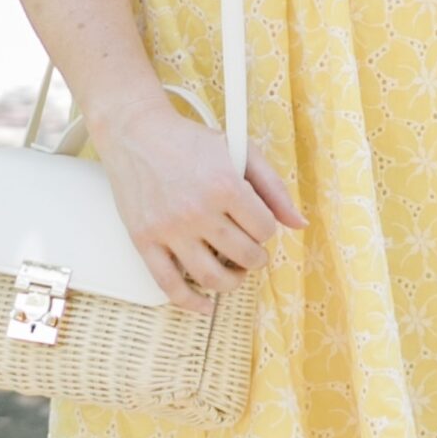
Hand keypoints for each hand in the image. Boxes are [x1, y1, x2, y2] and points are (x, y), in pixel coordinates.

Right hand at [96, 92, 304, 305]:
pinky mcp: (144, 241)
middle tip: (251, 251)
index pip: (264, 229)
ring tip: (235, 271)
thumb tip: (300, 224)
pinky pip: (169, 285)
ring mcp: (169, 229)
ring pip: (212, 277)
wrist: (136, 133)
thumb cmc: (188, 141)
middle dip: (255, 257)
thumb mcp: (239, 151)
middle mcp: (197, 211)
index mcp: (224, 186)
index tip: (258, 224)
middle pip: (244, 256)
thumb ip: (273, 187)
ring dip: (233, 282)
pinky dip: (191, 302)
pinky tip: (205, 304)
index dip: (266, 229)